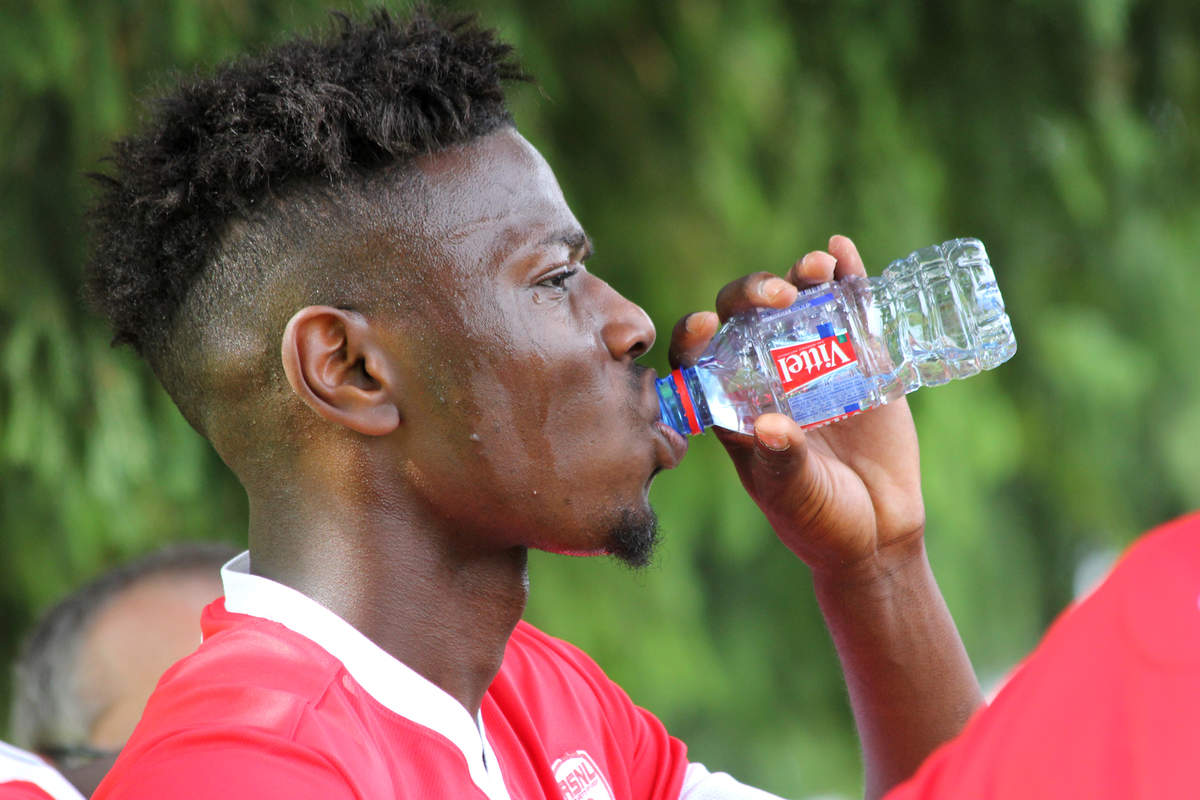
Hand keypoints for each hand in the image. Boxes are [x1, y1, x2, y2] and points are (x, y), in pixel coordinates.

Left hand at [669, 235, 924, 575]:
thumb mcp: (795, 496)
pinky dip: (846, 276)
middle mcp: (766, 375)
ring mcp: (813, 362)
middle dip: (752, 295)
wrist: (878, 530)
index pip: (698, 359)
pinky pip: (850, 309)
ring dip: (800, 278)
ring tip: (816, 266)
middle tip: (777, 296)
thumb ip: (782, 463)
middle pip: (745, 318)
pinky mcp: (860, 359)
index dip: (694, 336)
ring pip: (797, 306)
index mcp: (731, 406)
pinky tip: (843, 251)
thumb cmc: (820, 520)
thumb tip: (770, 426)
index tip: (705, 325)